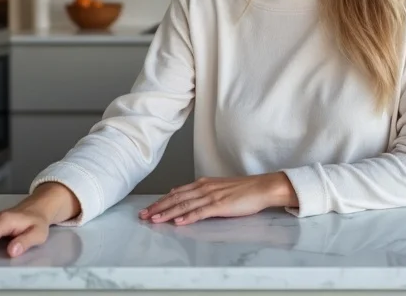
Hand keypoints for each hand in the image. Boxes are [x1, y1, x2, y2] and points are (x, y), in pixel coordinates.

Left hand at [141, 172, 296, 225]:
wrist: (262, 187)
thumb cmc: (244, 190)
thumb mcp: (219, 188)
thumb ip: (203, 193)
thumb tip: (187, 198)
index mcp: (203, 183)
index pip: (177, 192)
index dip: (161, 201)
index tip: (149, 208)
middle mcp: (204, 188)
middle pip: (176, 198)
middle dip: (158, 207)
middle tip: (143, 215)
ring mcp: (212, 196)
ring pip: (184, 205)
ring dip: (167, 213)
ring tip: (154, 219)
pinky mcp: (221, 205)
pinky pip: (201, 212)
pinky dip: (188, 217)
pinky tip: (179, 222)